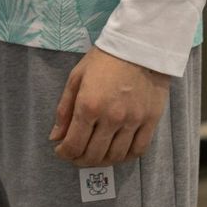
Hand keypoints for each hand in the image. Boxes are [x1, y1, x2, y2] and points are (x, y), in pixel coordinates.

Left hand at [50, 48, 170, 167]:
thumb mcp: (76, 77)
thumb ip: (64, 109)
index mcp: (88, 105)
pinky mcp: (151, 121)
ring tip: (95, 155)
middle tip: (76, 156)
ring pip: (115, 156)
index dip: (64, 153)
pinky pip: (138, 150)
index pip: (74, 145)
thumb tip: (55, 137)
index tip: (62, 151)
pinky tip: (117, 152)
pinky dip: (125, 157)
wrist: (139, 45)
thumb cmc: (104, 58)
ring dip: (101, 161)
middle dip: (80, 160)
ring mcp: (132, 121)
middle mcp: (110, 117)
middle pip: (93, 155)